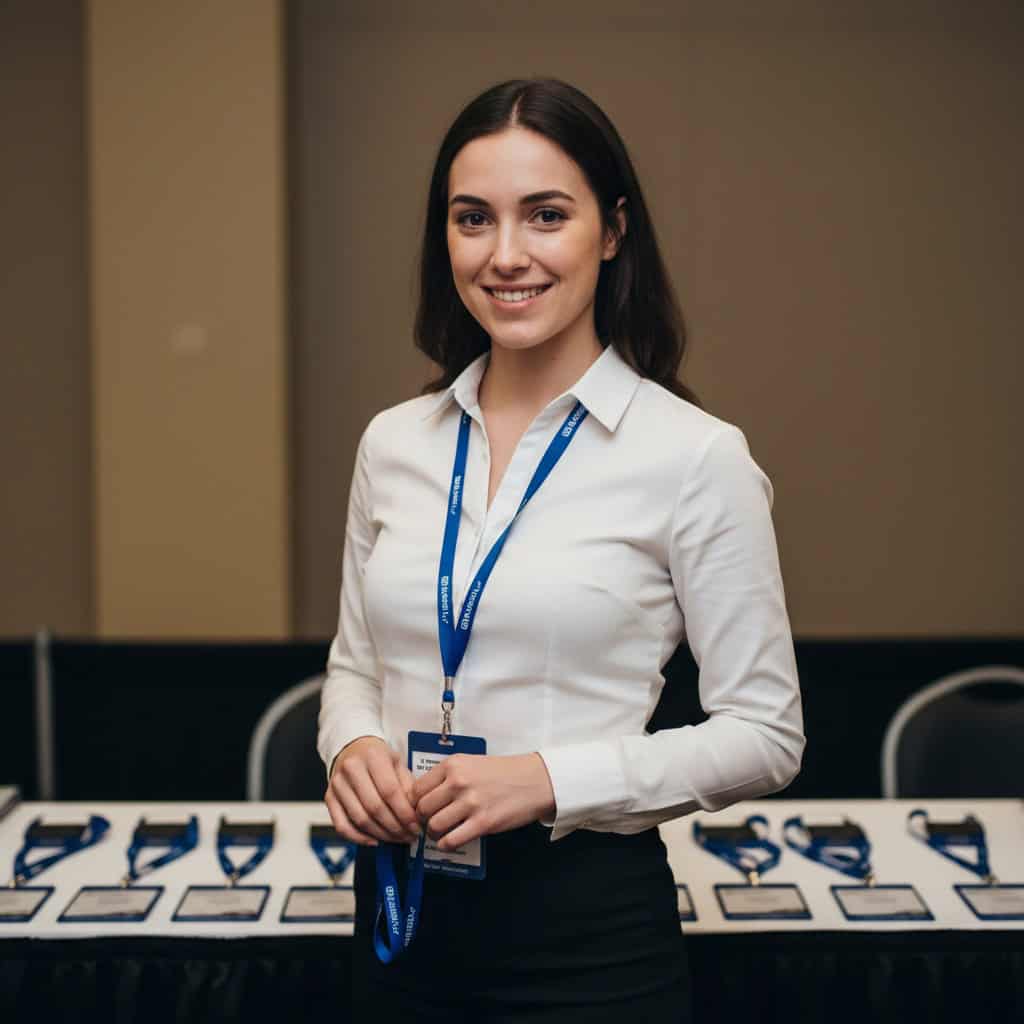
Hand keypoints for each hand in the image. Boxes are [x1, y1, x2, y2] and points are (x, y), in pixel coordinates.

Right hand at [324, 736, 421, 846]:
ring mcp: (338, 784)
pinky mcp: (329, 797)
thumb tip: (416, 813)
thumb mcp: (397, 762)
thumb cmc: (378, 757)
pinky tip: (374, 841)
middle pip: (375, 807)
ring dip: (381, 835)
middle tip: (409, 836)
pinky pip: (342, 826)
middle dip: (395, 828)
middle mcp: (352, 768)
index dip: (404, 813)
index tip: (415, 826)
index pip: (390, 791)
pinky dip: (358, 838)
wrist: (352, 749)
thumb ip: (408, 785)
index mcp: (373, 756)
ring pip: (360, 819)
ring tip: (396, 839)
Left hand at [411, 752, 555, 851]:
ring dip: (433, 834)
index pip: (417, 788)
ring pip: (433, 826)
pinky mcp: (483, 823)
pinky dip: (446, 844)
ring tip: (440, 832)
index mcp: (453, 764)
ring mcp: (470, 803)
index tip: (419, 809)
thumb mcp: (471, 763)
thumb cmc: (503, 772)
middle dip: (422, 819)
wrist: (535, 780)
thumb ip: (447, 776)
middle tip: (429, 822)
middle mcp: (458, 782)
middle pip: (421, 808)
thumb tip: (423, 796)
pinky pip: (451, 840)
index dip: (414, 802)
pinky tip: (450, 840)